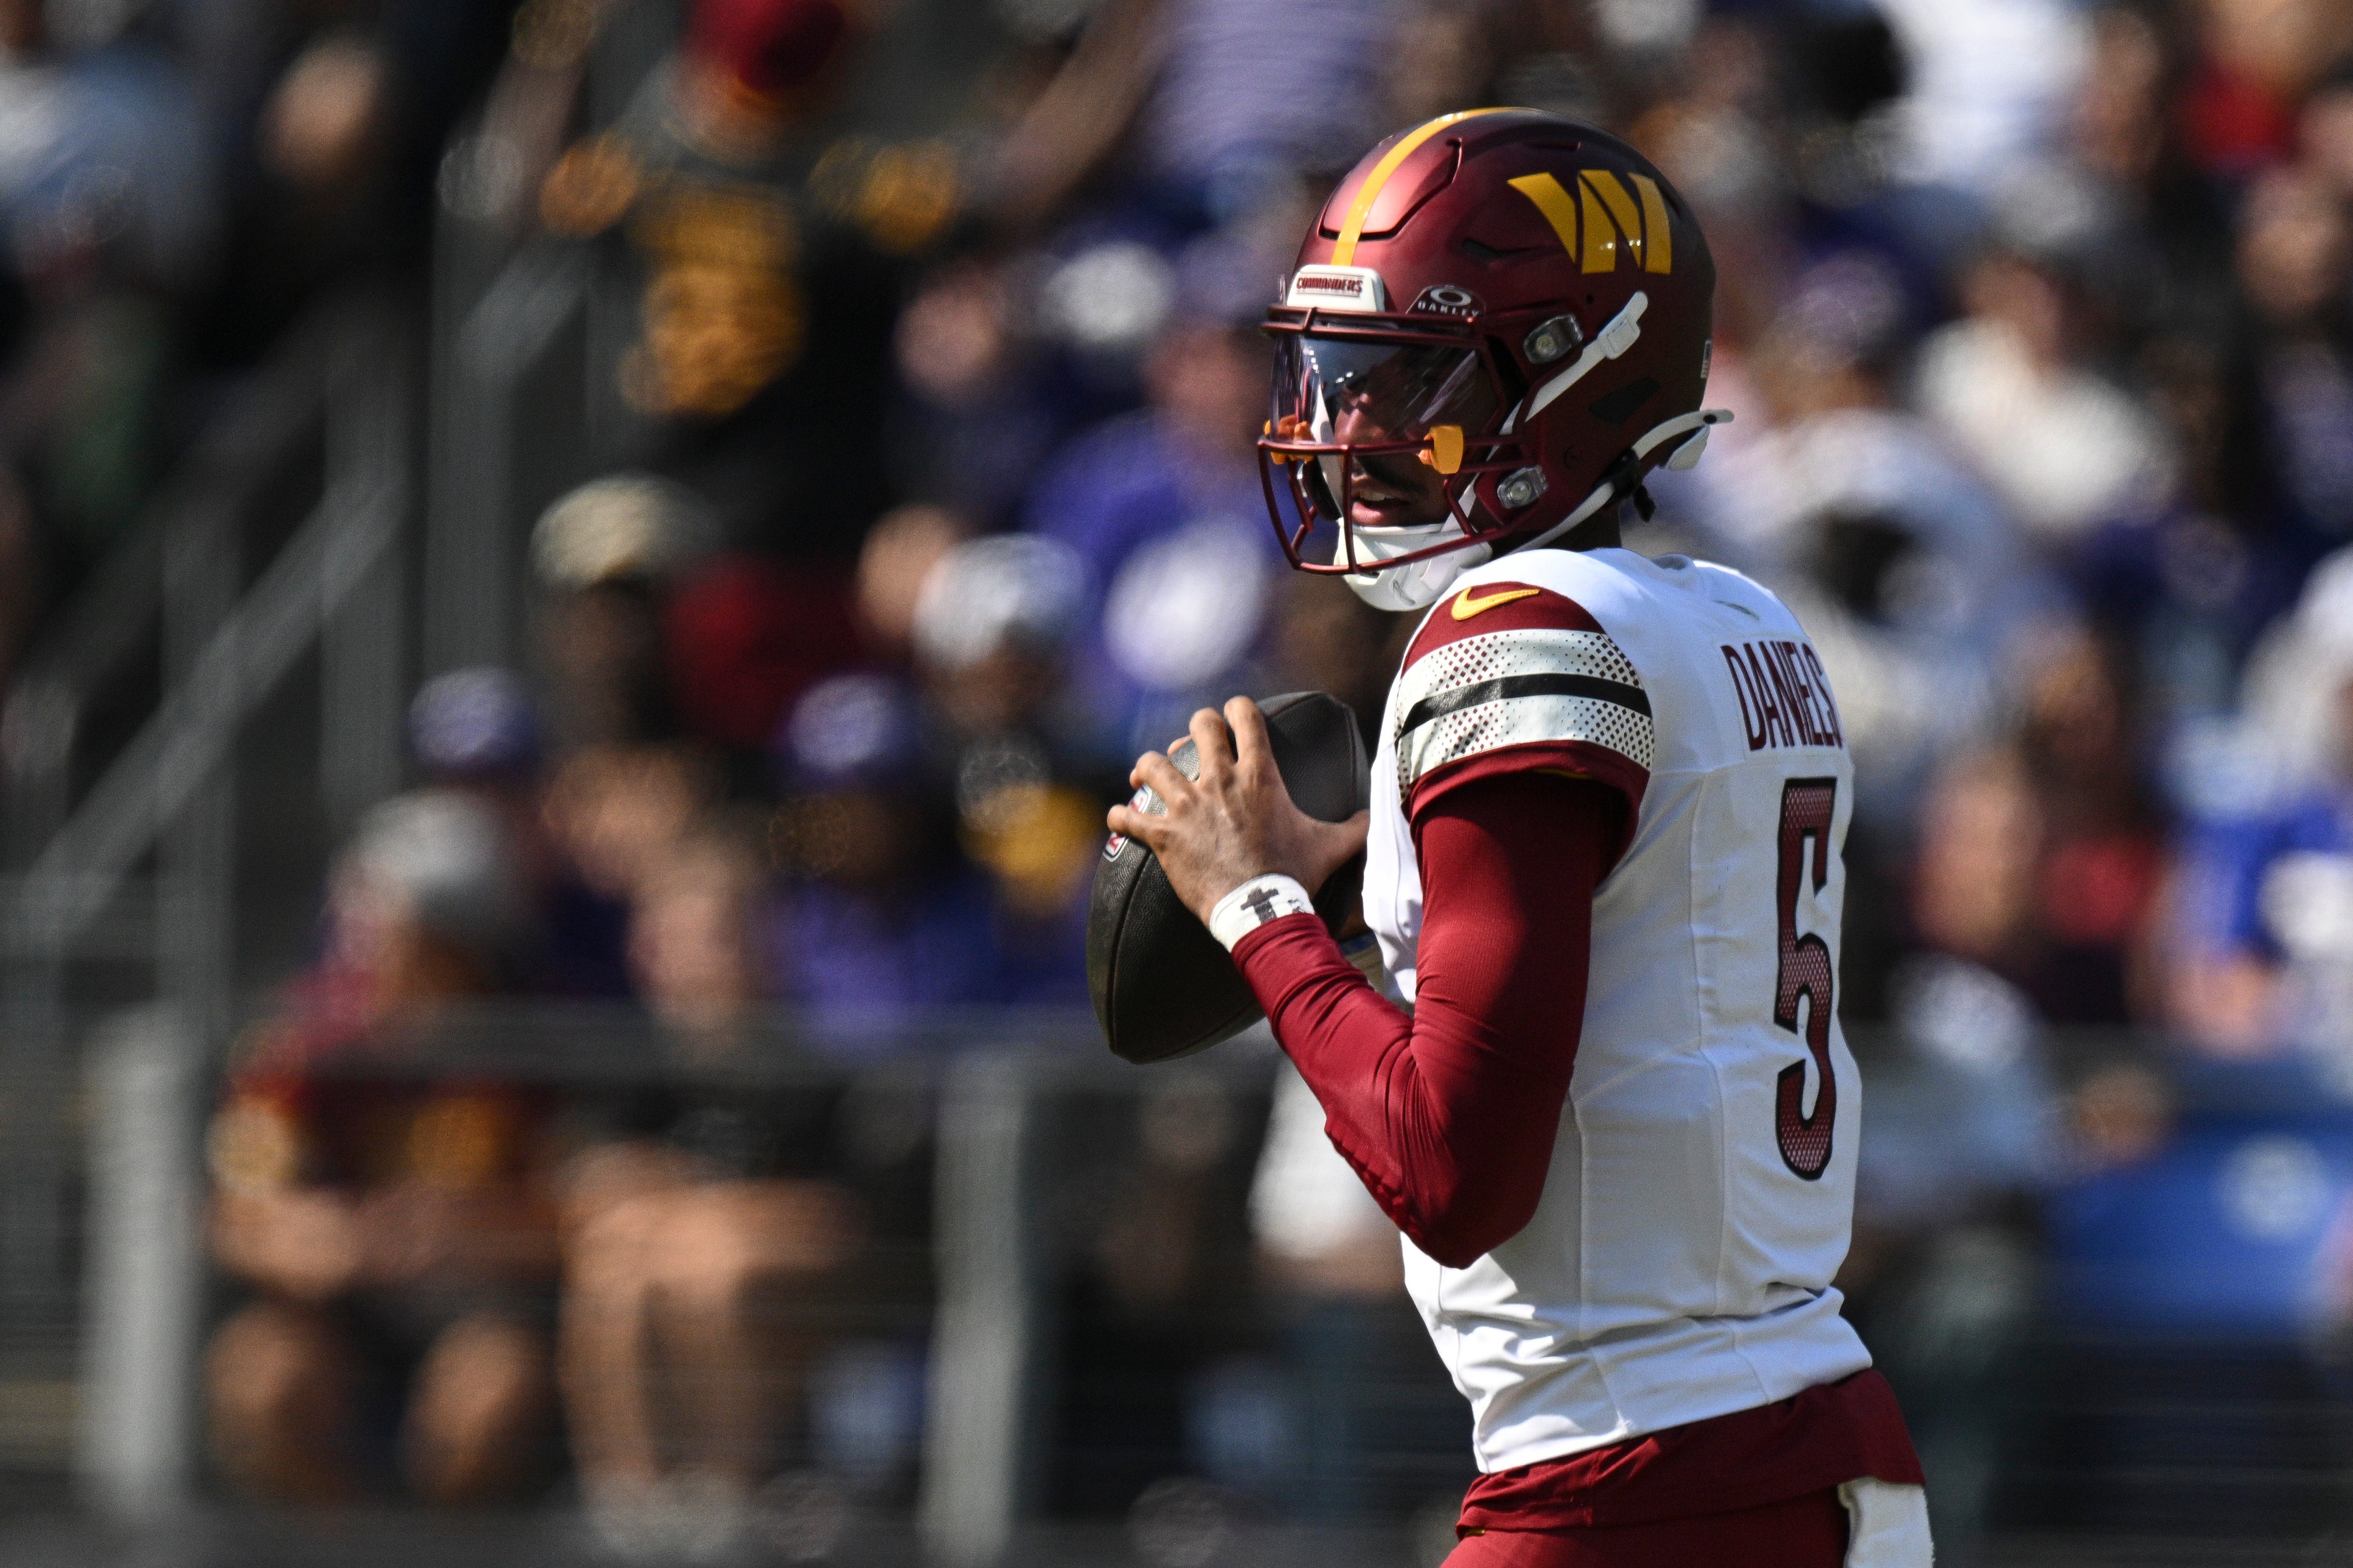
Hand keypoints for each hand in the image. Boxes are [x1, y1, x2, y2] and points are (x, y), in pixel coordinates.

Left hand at [1106, 696, 1369, 925]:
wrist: (1261, 909)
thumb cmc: (1294, 875)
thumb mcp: (1332, 846)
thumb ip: (1356, 827)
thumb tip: (1375, 818)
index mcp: (1258, 775)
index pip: (1244, 717)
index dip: (1237, 708)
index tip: (1233, 714)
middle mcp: (1219, 781)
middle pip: (1197, 727)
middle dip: (1193, 730)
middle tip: (1192, 745)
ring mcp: (1187, 807)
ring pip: (1152, 764)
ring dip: (1148, 767)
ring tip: (1146, 775)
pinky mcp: (1163, 835)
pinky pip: (1127, 816)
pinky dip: (1120, 814)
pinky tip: (1119, 814)